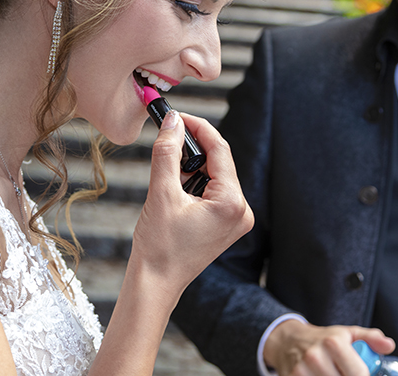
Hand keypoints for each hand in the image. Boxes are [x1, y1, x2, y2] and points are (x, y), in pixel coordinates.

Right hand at [130, 110, 253, 291]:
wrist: (155, 283)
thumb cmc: (158, 246)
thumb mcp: (161, 193)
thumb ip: (167, 151)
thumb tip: (173, 121)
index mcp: (233, 203)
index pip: (219, 150)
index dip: (197, 127)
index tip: (176, 115)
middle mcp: (242, 210)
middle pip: (219, 161)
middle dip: (192, 148)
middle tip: (167, 136)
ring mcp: (236, 219)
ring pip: (215, 175)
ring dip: (191, 167)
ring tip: (167, 173)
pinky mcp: (226, 225)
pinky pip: (213, 191)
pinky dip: (194, 183)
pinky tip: (175, 190)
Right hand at [264, 320, 395, 375]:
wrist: (288, 341)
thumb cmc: (322, 339)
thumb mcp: (347, 333)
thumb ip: (371, 339)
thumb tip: (389, 345)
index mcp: (333, 343)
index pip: (358, 374)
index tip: (363, 375)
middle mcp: (316, 357)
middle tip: (347, 372)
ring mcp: (302, 371)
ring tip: (334, 373)